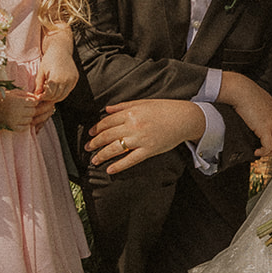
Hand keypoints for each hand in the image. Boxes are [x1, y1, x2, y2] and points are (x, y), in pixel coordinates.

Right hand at [0, 89, 39, 130]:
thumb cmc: (4, 98)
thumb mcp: (15, 93)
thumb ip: (27, 94)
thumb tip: (37, 98)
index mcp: (18, 101)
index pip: (34, 103)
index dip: (34, 102)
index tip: (29, 102)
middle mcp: (18, 111)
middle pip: (33, 112)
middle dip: (32, 109)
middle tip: (26, 108)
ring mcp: (15, 120)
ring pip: (30, 120)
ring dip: (28, 117)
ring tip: (22, 114)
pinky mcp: (12, 126)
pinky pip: (24, 128)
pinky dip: (25, 125)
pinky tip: (21, 121)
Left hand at [35, 48, 78, 105]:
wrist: (60, 49)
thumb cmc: (49, 59)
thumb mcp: (41, 71)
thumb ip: (39, 84)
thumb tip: (37, 95)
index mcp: (55, 79)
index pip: (49, 95)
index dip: (43, 97)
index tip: (38, 97)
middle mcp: (65, 80)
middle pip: (56, 97)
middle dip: (49, 99)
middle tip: (43, 96)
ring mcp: (71, 80)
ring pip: (63, 95)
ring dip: (56, 97)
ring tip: (49, 93)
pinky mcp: (75, 78)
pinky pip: (68, 90)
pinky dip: (62, 92)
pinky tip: (56, 89)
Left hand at [86, 98, 204, 173]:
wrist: (184, 118)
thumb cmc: (164, 108)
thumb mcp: (143, 102)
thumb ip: (123, 106)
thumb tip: (107, 109)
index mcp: (131, 113)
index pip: (107, 122)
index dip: (96, 129)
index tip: (91, 134)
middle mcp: (133, 126)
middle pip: (107, 136)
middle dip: (95, 143)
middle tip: (87, 148)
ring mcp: (141, 139)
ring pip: (115, 149)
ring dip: (102, 155)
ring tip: (94, 160)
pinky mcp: (149, 150)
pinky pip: (130, 160)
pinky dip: (119, 166)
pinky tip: (109, 169)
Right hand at [220, 72, 271, 158]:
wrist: (242, 91)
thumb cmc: (252, 94)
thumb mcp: (269, 100)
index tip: (270, 146)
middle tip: (265, 152)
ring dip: (269, 153)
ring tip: (260, 153)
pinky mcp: (264, 129)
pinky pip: (268, 147)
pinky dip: (263, 152)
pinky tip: (256, 151)